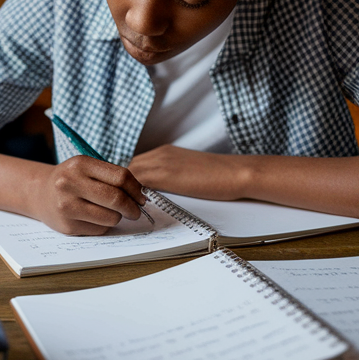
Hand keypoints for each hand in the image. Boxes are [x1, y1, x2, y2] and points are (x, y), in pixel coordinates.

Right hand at [26, 156, 147, 235]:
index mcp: (80, 164)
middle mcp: (70, 184)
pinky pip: (100, 229)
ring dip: (117, 217)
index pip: (120, 177)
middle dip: (132, 207)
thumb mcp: (86, 168)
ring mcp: (67, 206)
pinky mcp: (68, 226)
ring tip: (109, 212)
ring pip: (111, 217)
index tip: (142, 196)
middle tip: (136, 211)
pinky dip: (103, 225)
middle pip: (116, 198)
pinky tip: (93, 218)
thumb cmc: (71, 180)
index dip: (136, 189)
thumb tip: (141, 196)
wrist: (41, 194)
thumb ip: (111, 177)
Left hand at [128, 145, 248, 199]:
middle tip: (123, 203)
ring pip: (129, 174)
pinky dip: (132, 194)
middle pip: (128, 168)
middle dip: (123, 186)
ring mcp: (160, 161)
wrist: (235, 173)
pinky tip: (137, 207)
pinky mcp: (164, 173)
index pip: (135, 164)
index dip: (128, 181)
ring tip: (128, 207)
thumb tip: (157, 191)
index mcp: (165, 152)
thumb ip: (171, 176)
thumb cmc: (218, 176)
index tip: (127, 194)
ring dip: (126, 190)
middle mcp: (159, 153)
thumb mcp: (188, 171)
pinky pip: (137, 182)